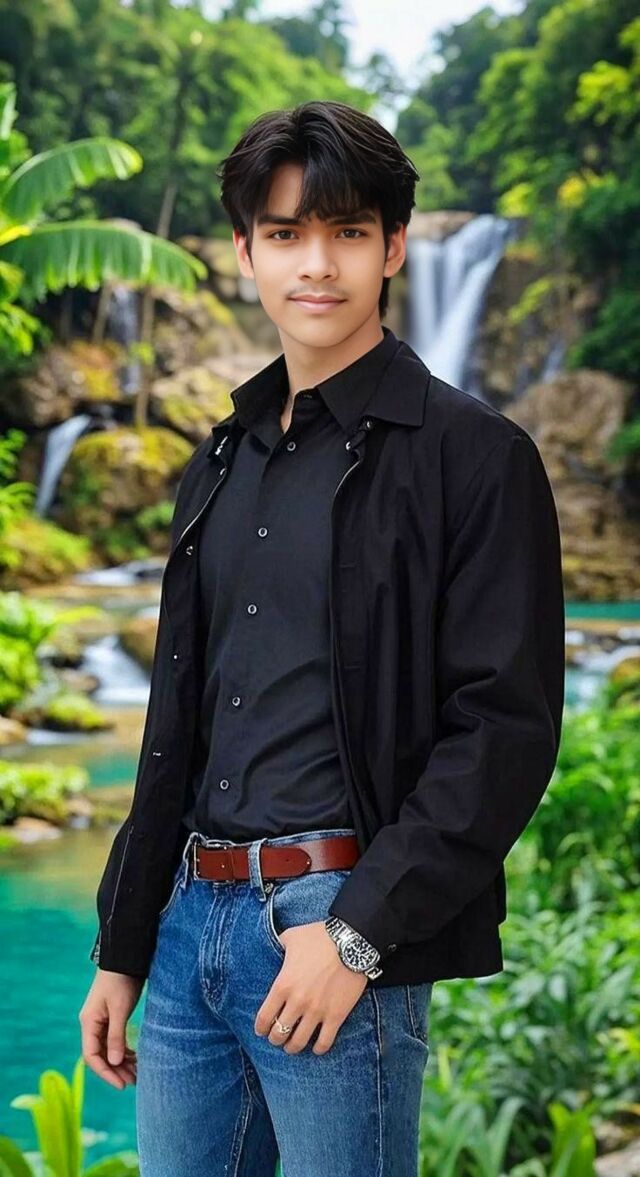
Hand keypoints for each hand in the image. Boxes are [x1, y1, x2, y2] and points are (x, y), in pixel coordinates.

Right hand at [79, 970, 144, 1088]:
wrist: (126, 957)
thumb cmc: (121, 980)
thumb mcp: (120, 1009)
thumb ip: (116, 1036)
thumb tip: (115, 1062)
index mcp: (89, 1022)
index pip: (92, 1056)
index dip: (106, 1073)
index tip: (121, 1085)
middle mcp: (92, 1024)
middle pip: (101, 1055)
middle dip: (116, 1070)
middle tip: (133, 1082)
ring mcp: (101, 1021)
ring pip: (109, 1049)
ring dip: (121, 1062)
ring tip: (137, 1074)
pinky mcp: (112, 1016)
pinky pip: (115, 1040)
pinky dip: (124, 1051)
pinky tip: (135, 1058)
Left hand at [254, 920, 367, 1054]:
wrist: (351, 941)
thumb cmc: (319, 937)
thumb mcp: (291, 936)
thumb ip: (277, 945)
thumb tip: (272, 946)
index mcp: (283, 985)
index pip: (264, 1018)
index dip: (260, 1028)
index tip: (261, 1030)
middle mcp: (298, 1002)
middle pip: (279, 1033)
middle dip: (275, 1038)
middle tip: (277, 1037)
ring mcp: (317, 1011)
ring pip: (299, 1042)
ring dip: (292, 1047)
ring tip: (292, 1046)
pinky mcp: (336, 1015)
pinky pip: (324, 1042)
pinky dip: (318, 1048)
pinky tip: (316, 1047)